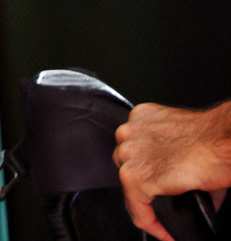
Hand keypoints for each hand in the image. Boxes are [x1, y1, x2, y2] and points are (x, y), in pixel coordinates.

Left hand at [114, 101, 230, 240]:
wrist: (223, 142)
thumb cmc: (214, 140)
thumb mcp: (187, 145)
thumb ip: (174, 162)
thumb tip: (187, 191)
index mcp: (141, 120)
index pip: (133, 152)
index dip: (146, 176)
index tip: (157, 194)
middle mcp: (129, 134)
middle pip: (128, 168)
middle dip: (146, 187)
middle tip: (164, 203)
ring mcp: (129, 155)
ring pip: (130, 189)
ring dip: (148, 205)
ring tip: (164, 220)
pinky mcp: (137, 177)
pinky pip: (138, 209)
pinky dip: (152, 224)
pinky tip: (166, 232)